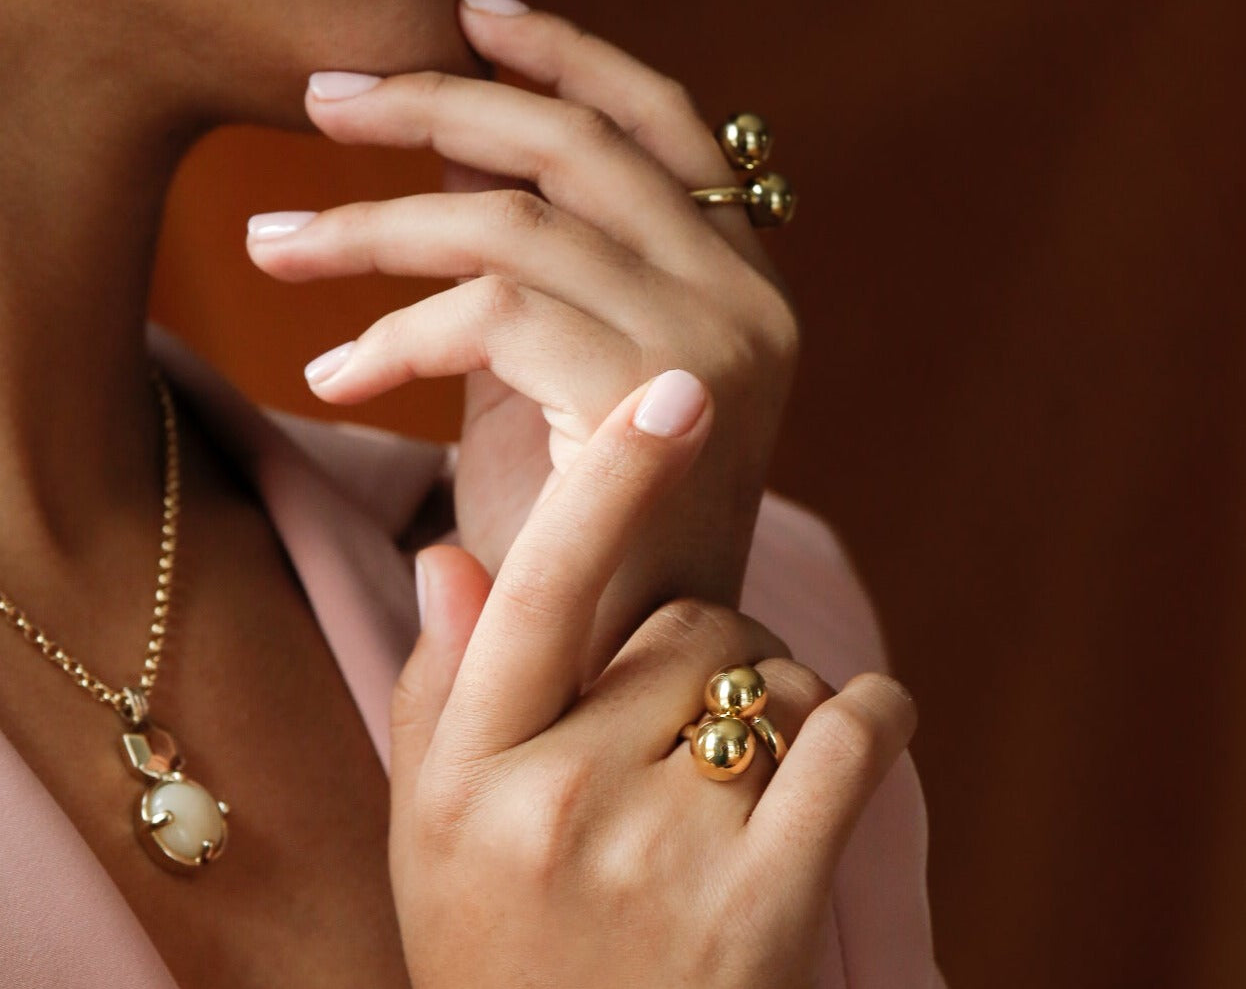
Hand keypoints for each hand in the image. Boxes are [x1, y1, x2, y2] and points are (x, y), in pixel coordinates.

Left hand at [246, 0, 799, 668]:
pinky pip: (493, 310)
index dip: (570, 53)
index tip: (469, 15)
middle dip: (440, 104)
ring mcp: (709, 343)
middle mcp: (747, 297)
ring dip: (373, 225)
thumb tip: (461, 164)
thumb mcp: (569, 376)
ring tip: (269, 246)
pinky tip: (337, 374)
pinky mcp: (647, 398)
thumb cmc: (584, 532)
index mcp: (743, 280)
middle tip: (321, 98)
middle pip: (582, 145)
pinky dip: (395, 331)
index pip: (664, 123)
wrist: (623, 683)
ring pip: (520, 220)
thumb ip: (552, 271)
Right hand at [389, 371, 916, 988]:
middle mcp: (556, 807)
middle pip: (690, 625)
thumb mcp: (431, 831)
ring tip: (740, 769)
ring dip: (782, 694)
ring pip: (775, 679)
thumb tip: (450, 554)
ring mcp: (664, 862)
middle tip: (689, 710)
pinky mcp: (765, 911)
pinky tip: (864, 730)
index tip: (670, 390)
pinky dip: (873, 718)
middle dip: (709, 644)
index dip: (609, 479)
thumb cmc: (501, 952)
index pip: (538, 591)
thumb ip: (442, 685)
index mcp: (467, 772)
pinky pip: (851, 746)